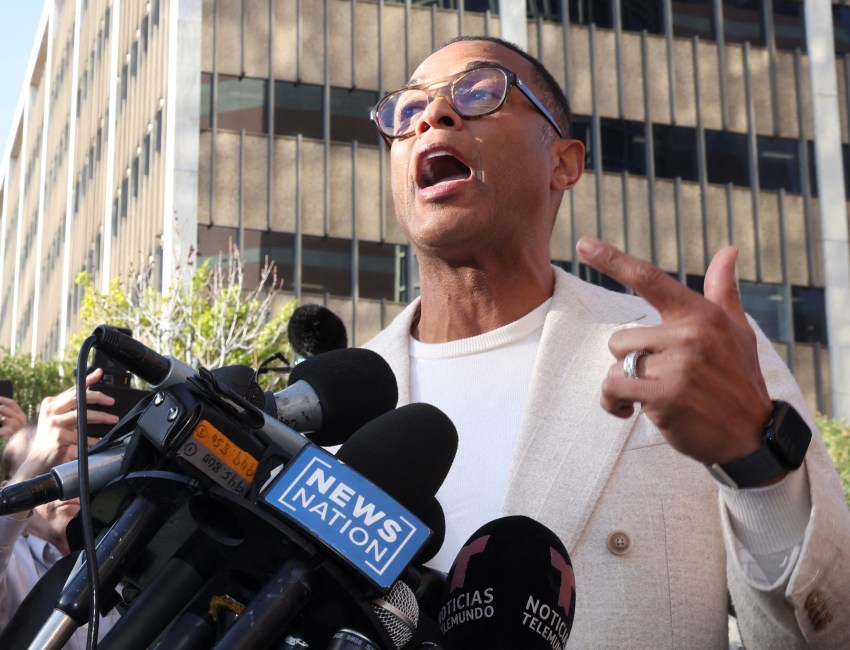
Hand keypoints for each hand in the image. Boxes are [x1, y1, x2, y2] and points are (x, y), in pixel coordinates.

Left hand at [0, 396, 26, 440]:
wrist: (21, 449)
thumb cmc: (15, 435)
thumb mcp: (15, 424)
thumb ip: (10, 415)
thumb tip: (1, 407)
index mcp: (21, 415)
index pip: (12, 403)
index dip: (2, 399)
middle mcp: (20, 418)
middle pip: (3, 408)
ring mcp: (15, 425)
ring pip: (0, 416)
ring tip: (0, 422)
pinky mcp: (9, 432)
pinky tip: (0, 431)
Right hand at [12, 368, 120, 481]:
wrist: (37, 459)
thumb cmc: (53, 437)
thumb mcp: (60, 418)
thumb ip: (73, 407)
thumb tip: (94, 395)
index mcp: (50, 403)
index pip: (72, 389)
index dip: (87, 380)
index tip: (99, 373)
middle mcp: (50, 411)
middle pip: (77, 398)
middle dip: (97, 397)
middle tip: (111, 401)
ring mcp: (53, 424)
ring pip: (82, 415)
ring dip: (101, 417)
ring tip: (113, 419)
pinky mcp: (58, 437)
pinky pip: (81, 436)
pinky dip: (92, 438)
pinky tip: (99, 440)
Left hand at [577, 237, 772, 465]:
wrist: (752, 437)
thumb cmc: (738, 379)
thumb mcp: (738, 331)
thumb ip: (722, 291)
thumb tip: (727, 250)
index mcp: (701, 314)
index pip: (649, 279)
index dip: (613, 259)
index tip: (584, 243)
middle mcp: (689, 334)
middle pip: (621, 338)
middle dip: (630, 363)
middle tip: (658, 381)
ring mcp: (678, 365)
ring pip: (616, 365)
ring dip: (622, 385)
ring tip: (646, 398)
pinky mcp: (665, 396)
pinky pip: (613, 388)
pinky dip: (612, 403)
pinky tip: (629, 412)